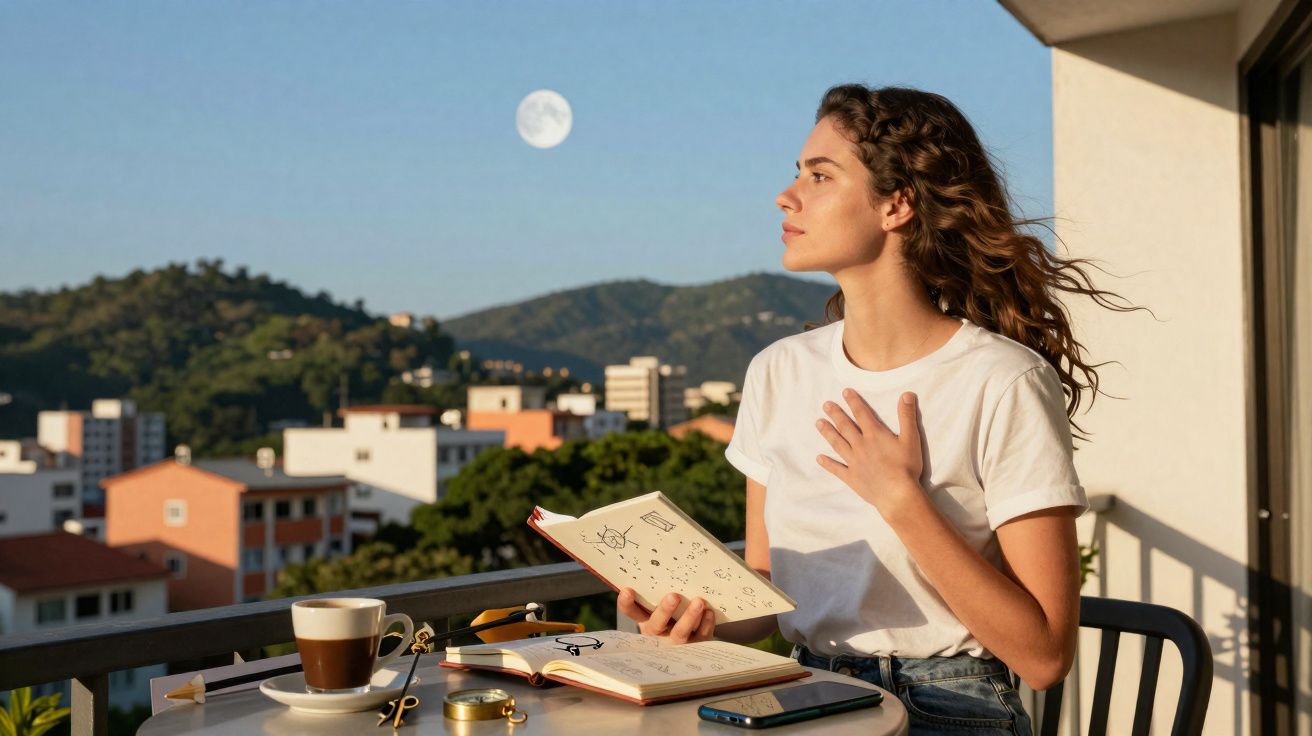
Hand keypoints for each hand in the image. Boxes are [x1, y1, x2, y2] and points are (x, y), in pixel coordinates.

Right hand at [617, 589, 715, 643]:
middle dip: (664, 610)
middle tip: (673, 596)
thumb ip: (660, 593)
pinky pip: (700, 637)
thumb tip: (667, 564)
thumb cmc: (674, 616)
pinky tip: (709, 612)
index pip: (632, 612)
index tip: (627, 590)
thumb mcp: (661, 608)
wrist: (692, 647)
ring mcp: (676, 643)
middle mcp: (658, 633)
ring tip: (698, 602)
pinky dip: (706, 624)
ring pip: (680, 633)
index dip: (627, 603)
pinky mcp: (696, 647)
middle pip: (657, 624)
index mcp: (646, 621)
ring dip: (689, 617)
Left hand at [815, 388, 925, 514]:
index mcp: (874, 435)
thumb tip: (907, 394)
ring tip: (818, 423)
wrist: (897, 494)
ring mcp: (854, 462)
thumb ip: (907, 416)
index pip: (861, 414)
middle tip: (825, 405)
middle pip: (845, 427)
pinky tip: (819, 458)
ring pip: (838, 444)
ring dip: (828, 433)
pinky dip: (828, 463)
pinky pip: (837, 469)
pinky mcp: (852, 478)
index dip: (853, 401)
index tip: (844, 392)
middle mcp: (860, 446)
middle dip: (835, 414)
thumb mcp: (911, 438)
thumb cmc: (906, 467)